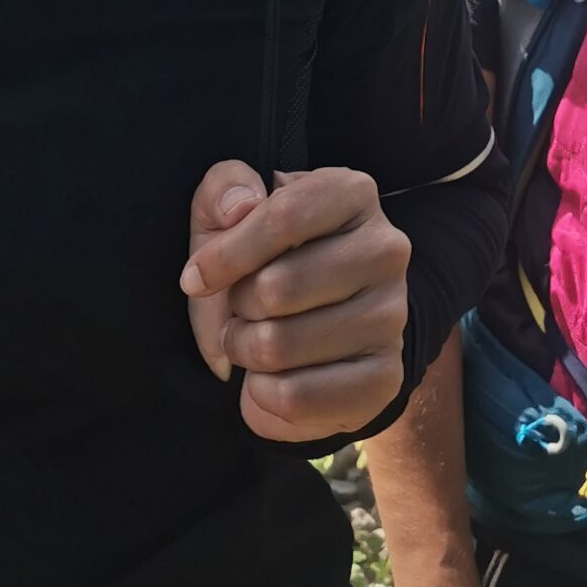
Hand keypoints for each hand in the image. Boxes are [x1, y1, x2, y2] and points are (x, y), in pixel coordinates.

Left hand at [182, 162, 411, 444]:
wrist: (306, 333)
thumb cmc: (262, 262)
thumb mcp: (229, 215)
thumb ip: (224, 190)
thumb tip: (238, 207)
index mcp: (354, 194)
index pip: (284, 216)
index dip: (226, 254)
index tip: (195, 278)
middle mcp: (386, 249)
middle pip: (278, 288)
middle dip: (236, 307)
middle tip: (239, 310)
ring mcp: (391, 315)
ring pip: (280, 345)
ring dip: (245, 350)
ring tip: (253, 340)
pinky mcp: (385, 376)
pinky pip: (296, 397)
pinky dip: (263, 394)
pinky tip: (272, 377)